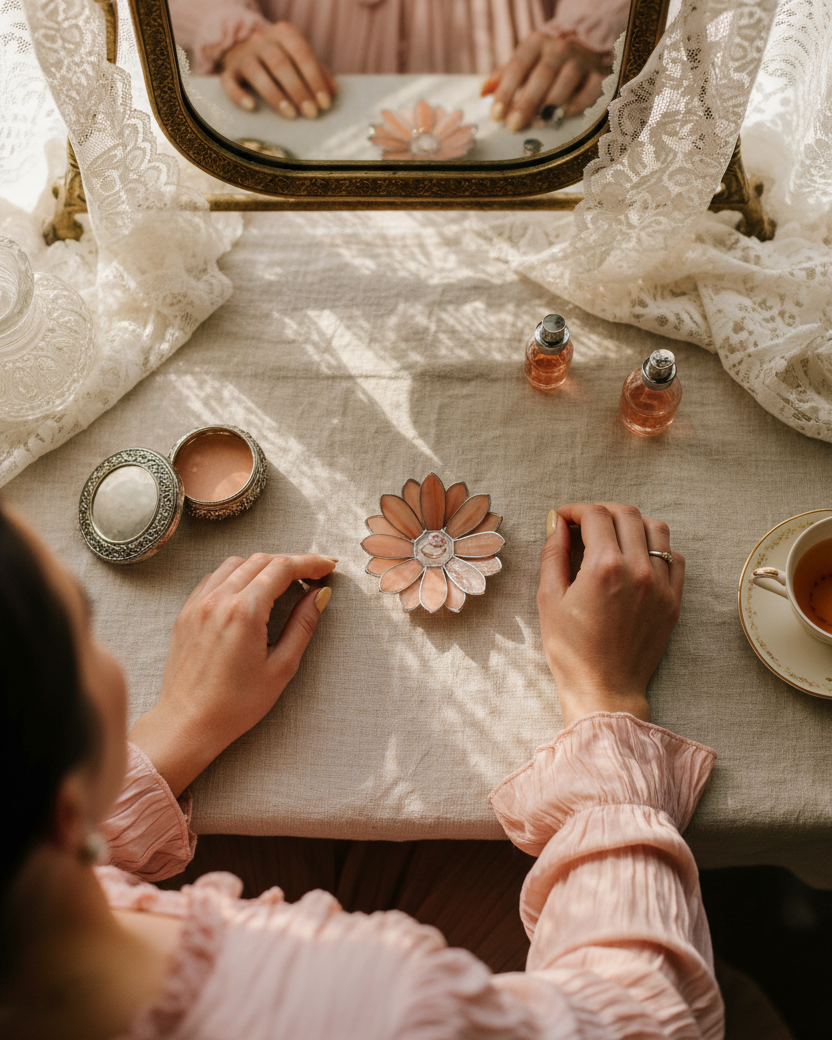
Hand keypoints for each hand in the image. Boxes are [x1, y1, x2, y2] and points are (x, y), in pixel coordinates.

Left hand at [129, 552, 335, 795]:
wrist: (187, 724)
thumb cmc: (235, 704)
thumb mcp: (281, 667)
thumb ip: (303, 625)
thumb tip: (319, 594)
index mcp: (244, 612)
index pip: (282, 568)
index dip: (309, 563)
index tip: (328, 566)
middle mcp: (218, 600)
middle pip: (260, 560)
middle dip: (290, 562)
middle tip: (312, 573)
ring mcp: (198, 604)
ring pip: (235, 564)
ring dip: (262, 565)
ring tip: (282, 582)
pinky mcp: (186, 613)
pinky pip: (213, 579)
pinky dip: (235, 575)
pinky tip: (248, 591)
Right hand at [219, 22, 337, 117]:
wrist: (240, 47)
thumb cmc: (278, 57)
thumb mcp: (299, 58)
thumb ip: (317, 71)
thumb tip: (333, 93)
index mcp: (284, 33)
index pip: (302, 53)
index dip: (314, 79)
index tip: (324, 103)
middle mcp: (262, 40)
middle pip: (280, 63)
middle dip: (298, 90)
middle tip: (310, 113)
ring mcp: (243, 55)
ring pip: (257, 72)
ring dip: (275, 95)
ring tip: (290, 114)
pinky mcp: (228, 71)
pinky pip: (229, 82)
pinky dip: (239, 95)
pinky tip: (251, 106)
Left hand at [483, 32, 608, 131]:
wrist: (584, 45)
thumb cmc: (545, 60)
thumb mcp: (524, 61)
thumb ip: (504, 77)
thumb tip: (482, 93)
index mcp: (536, 42)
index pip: (518, 66)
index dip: (506, 92)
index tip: (496, 115)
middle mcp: (559, 47)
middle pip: (541, 75)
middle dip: (526, 102)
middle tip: (514, 126)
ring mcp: (580, 60)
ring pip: (566, 81)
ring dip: (551, 104)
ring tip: (539, 122)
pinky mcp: (597, 73)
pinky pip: (589, 90)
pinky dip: (577, 104)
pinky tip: (564, 115)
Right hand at [538, 503, 683, 725]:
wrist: (604, 688)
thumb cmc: (571, 650)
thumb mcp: (548, 599)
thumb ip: (553, 555)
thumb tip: (557, 526)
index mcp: (604, 567)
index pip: (595, 515)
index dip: (574, 510)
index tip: (563, 518)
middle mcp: (637, 569)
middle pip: (626, 514)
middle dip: (601, 511)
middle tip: (583, 523)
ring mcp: (660, 585)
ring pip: (656, 529)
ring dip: (632, 523)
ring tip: (613, 535)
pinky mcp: (673, 600)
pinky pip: (674, 557)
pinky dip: (656, 547)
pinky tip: (637, 557)